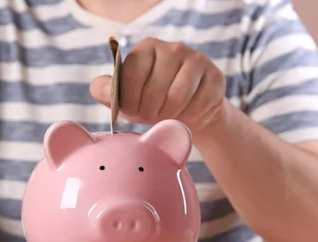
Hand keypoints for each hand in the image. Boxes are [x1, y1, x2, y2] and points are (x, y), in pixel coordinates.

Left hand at [90, 37, 226, 132]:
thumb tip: (102, 88)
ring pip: (178, 96)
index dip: (130, 101)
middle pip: (155, 88)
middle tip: (152, 117)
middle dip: (150, 111)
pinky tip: (187, 114)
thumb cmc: (153, 104)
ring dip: (170, 115)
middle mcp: (172, 49)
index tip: (133, 111)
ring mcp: (196, 60)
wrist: (190, 113)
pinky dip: (190, 116)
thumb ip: (108, 92)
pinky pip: (199, 103)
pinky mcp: (215, 76)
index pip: (132, 76)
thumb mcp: (127, 100)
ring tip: (167, 116)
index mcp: (146, 49)